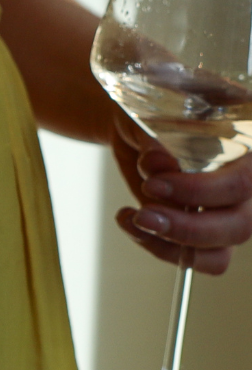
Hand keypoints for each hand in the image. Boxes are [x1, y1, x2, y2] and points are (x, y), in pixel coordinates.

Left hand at [108, 109, 251, 274]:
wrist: (141, 123)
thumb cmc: (154, 109)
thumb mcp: (151, 110)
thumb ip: (159, 136)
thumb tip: (159, 164)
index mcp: (251, 142)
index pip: (244, 181)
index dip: (200, 191)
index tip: (153, 184)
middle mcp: (251, 179)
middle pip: (240, 224)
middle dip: (186, 227)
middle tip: (143, 215)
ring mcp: (233, 210)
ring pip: (220, 252)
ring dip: (172, 246)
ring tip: (134, 219)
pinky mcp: (207, 230)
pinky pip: (196, 260)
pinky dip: (160, 249)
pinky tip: (129, 222)